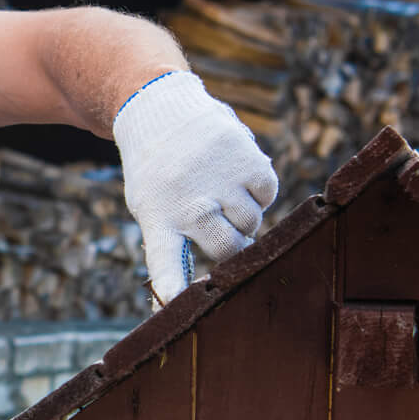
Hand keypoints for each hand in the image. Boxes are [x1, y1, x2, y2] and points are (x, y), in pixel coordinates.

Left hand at [113, 71, 279, 300]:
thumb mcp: (150, 207)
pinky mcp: (248, 159)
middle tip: (218, 223)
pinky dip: (257, 191)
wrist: (162, 111)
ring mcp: (221, 181)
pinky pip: (268, 195)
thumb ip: (174, 245)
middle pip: (229, 249)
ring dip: (243, 214)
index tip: (176, 309)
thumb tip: (195, 290)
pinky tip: (234, 174)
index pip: (166, 263)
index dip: (173, 289)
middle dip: (231, 244)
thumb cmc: (158, 173)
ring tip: (219, 191)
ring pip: (252, 223)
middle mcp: (190, 202)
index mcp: (158, 218)